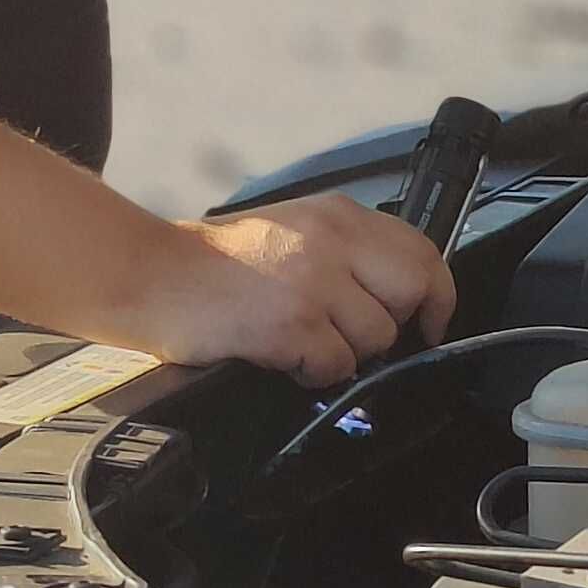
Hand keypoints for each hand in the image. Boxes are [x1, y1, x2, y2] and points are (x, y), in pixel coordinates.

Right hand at [137, 194, 454, 387]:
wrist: (151, 275)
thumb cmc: (214, 263)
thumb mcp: (293, 231)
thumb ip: (347, 251)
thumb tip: (399, 293)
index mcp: (338, 215)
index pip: (423, 251)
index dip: (436, 295)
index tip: (428, 320)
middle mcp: (334, 241)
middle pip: (415, 292)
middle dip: (397, 326)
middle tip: (362, 339)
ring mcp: (315, 283)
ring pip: (378, 337)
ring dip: (347, 352)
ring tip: (303, 341)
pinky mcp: (292, 325)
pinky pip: (337, 366)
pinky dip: (315, 372)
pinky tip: (284, 355)